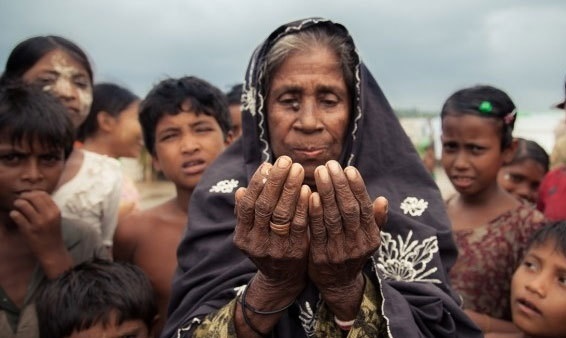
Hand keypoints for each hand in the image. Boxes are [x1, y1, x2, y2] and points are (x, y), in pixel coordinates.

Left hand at [10, 191, 71, 276]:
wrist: (52, 251)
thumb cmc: (52, 233)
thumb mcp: (55, 218)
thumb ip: (48, 207)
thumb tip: (34, 195)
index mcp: (55, 211)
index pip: (43, 195)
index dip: (34, 193)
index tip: (29, 196)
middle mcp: (48, 216)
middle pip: (33, 197)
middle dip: (24, 196)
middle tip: (20, 200)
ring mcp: (38, 223)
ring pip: (24, 205)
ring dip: (18, 203)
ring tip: (17, 206)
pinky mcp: (29, 231)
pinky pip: (17, 216)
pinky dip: (14, 214)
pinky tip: (14, 215)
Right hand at [233, 156, 309, 292]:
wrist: (282, 279)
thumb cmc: (267, 245)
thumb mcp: (251, 232)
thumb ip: (247, 213)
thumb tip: (241, 190)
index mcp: (242, 235)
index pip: (248, 204)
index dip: (258, 183)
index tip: (268, 164)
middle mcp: (256, 243)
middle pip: (265, 206)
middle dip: (276, 181)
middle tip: (286, 160)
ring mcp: (275, 249)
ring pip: (282, 214)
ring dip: (291, 189)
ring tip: (298, 169)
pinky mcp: (295, 252)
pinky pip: (300, 225)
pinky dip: (304, 206)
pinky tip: (308, 190)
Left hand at [308, 160, 386, 317]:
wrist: (338, 284)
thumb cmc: (352, 252)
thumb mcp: (368, 239)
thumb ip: (374, 220)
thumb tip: (383, 199)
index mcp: (371, 237)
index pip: (364, 207)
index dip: (357, 187)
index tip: (349, 169)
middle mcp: (357, 244)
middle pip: (348, 210)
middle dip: (339, 185)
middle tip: (330, 164)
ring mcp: (339, 251)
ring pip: (333, 217)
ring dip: (326, 193)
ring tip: (319, 172)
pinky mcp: (320, 256)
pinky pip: (317, 231)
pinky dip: (314, 212)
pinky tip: (310, 195)